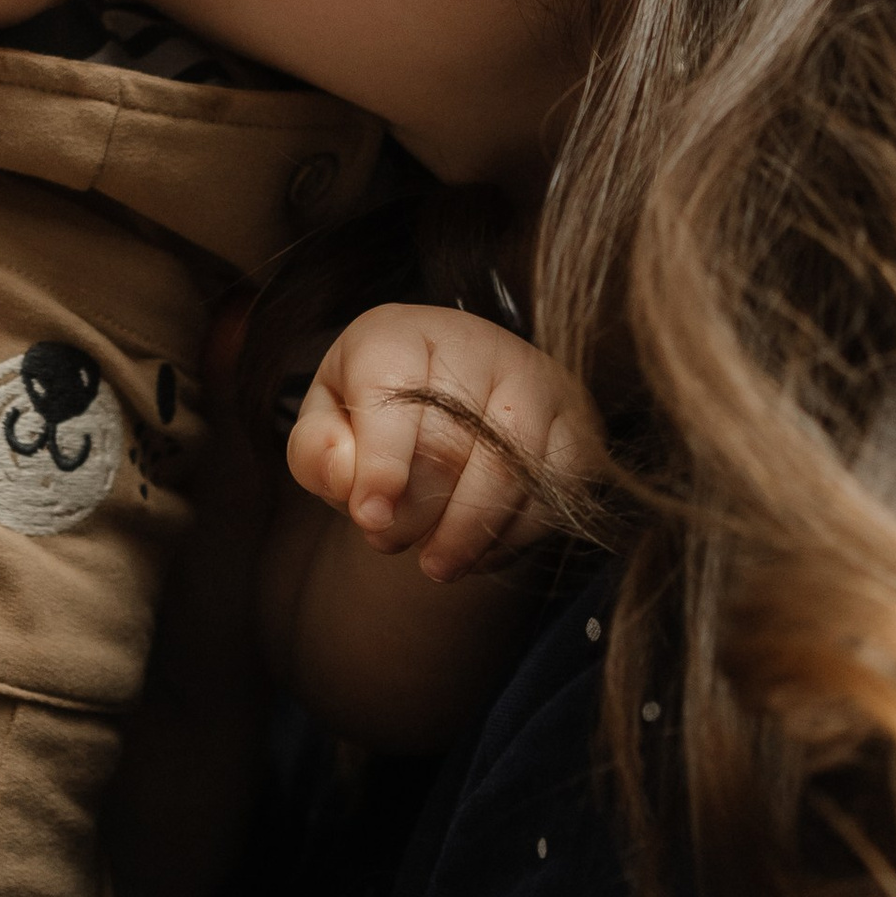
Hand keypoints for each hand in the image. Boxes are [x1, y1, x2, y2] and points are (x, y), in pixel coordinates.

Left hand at [287, 303, 601, 583]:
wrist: (453, 395)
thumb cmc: (379, 413)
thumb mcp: (328, 422)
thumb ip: (318, 452)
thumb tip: (351, 484)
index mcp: (398, 333)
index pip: (392, 393)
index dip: (382, 463)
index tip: (371, 518)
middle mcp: (476, 342)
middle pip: (450, 441)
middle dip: (418, 510)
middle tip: (390, 539)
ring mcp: (536, 381)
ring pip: (510, 469)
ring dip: (467, 532)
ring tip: (436, 563)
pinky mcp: (577, 425)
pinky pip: (553, 493)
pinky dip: (512, 535)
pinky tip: (478, 549)